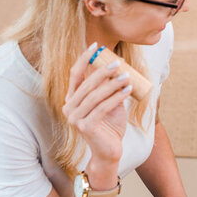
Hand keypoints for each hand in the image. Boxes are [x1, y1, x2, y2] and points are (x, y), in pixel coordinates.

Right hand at [62, 43, 132, 164]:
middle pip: (86, 83)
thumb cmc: (110, 125)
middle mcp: (69, 107)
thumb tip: (119, 66)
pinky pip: (102, 107)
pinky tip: (127, 90)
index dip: (84, 58)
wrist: (110, 151)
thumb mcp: (110, 102)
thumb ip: (109, 87)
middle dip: (103, 71)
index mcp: (72, 98)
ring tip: (127, 76)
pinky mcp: (86, 126)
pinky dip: (116, 97)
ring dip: (112, 84)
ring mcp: (75, 118)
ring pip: (95, 95)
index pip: (75, 74)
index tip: (95, 45)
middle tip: (118, 62)